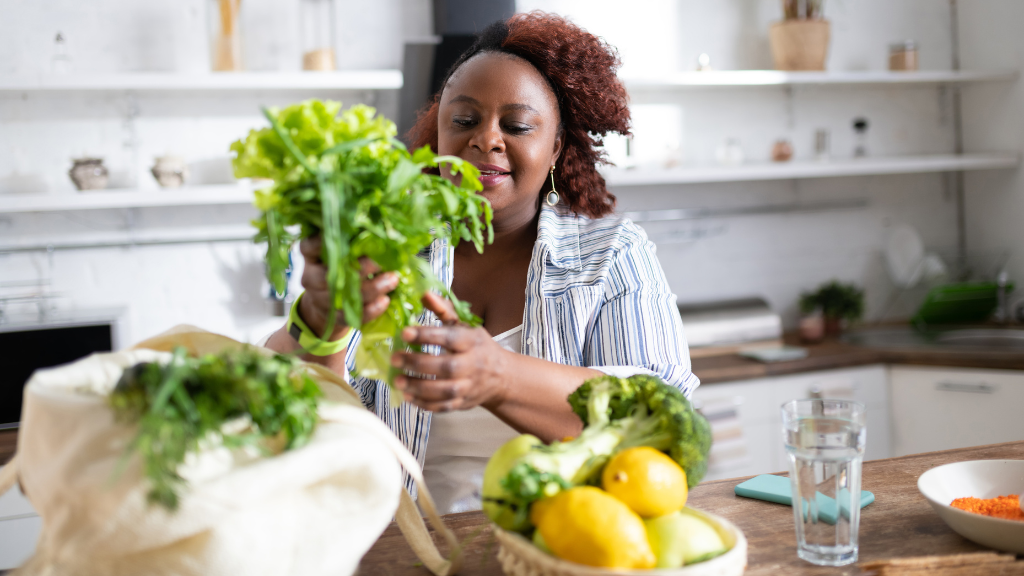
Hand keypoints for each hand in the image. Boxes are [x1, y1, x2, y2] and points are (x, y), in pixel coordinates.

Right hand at [297, 235, 397, 340]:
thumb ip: (351, 242)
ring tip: (393, 279)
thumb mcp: (337, 254)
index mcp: (311, 257)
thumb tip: (380, 228)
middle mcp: (312, 277)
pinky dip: (372, 309)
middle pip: (332, 272)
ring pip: (346, 294)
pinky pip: (354, 315)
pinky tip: (385, 300)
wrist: (324, 307)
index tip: (344, 234)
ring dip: (373, 287)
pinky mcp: (335, 317)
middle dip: (361, 266)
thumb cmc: (337, 270)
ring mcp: (322, 299)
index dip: (322, 241)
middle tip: (383, 260)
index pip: (309, 246)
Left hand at [390, 293, 510, 411]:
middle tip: (395, 359)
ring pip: (445, 390)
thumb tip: (424, 294)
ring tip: (398, 381)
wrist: (501, 376)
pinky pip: (444, 407)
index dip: (427, 335)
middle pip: (447, 367)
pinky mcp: (463, 403)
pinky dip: (425, 404)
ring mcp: (469, 386)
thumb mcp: (465, 325)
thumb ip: (443, 311)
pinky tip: (409, 397)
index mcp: (472, 342)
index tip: (404, 332)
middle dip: (419, 363)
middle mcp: (473, 365)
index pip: (450, 338)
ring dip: (419, 387)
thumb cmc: (477, 346)